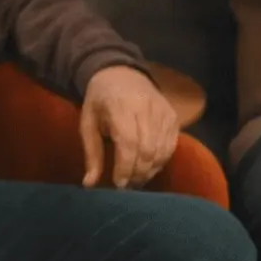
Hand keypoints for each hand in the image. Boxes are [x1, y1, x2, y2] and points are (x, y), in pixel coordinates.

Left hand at [80, 65, 178, 189]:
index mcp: (121, 107)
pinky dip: (160, 162)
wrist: (122, 74)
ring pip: (162, 151)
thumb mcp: (87, 123)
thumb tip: (89, 185)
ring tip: (136, 180)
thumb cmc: (100, 101)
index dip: (125, 167)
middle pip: (148, 150)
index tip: (118, 184)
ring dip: (150, 171)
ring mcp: (164, 113)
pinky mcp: (174, 117)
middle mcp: (146, 109)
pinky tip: (148, 168)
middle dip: (137, 173)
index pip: (129, 143)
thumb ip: (91, 153)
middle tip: (127, 186)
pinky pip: (171, 147)